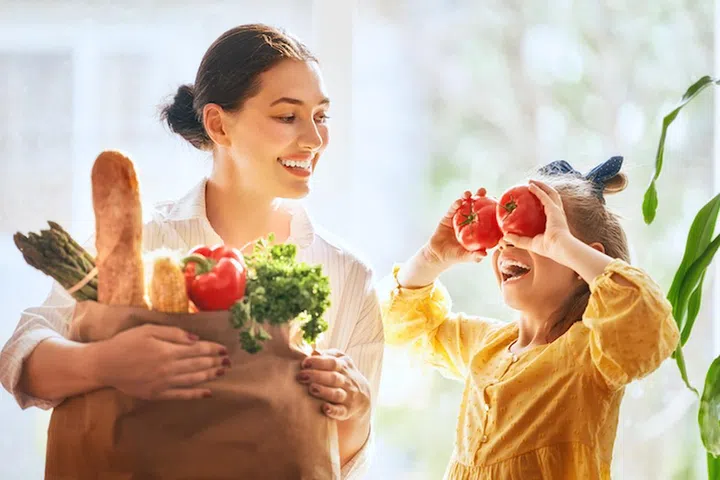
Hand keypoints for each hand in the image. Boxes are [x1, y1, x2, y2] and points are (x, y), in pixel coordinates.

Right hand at [91, 324, 229, 399]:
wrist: (104, 365)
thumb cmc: (125, 343)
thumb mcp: (148, 330)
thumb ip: (173, 333)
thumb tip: (195, 339)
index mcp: (168, 350)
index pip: (197, 350)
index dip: (213, 349)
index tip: (224, 349)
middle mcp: (169, 368)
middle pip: (198, 365)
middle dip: (215, 362)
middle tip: (229, 361)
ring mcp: (164, 383)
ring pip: (193, 380)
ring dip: (210, 375)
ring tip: (222, 372)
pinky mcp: (157, 394)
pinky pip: (181, 395)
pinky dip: (195, 394)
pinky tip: (207, 393)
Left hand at [296, 349, 370, 420]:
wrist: (361, 395)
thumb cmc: (342, 374)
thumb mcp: (339, 361)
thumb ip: (326, 356)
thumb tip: (313, 350)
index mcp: (344, 366)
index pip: (332, 362)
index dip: (318, 362)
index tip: (304, 363)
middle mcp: (347, 380)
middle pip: (333, 377)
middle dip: (316, 376)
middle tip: (301, 376)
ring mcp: (348, 396)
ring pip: (337, 394)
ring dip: (324, 391)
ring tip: (311, 389)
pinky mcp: (347, 410)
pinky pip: (341, 411)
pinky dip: (334, 410)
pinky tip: (325, 408)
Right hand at [425, 189, 489, 266]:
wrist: (437, 255)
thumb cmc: (455, 256)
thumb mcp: (466, 256)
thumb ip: (474, 256)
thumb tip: (484, 254)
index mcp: (476, 229)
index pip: (486, 216)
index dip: (491, 208)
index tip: (497, 201)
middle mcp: (469, 221)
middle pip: (476, 206)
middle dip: (480, 197)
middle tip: (483, 190)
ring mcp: (458, 218)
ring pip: (464, 204)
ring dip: (467, 197)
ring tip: (469, 194)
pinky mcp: (448, 217)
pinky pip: (452, 209)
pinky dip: (455, 205)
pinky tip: (459, 202)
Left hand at [502, 180, 573, 260]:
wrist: (559, 248)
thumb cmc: (548, 248)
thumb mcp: (530, 243)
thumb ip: (518, 239)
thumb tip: (504, 236)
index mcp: (555, 221)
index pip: (550, 208)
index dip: (543, 201)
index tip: (532, 197)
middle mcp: (558, 214)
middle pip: (552, 197)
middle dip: (543, 189)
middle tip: (531, 185)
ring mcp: (557, 210)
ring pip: (550, 193)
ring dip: (541, 185)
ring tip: (530, 181)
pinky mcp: (554, 209)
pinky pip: (544, 196)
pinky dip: (538, 189)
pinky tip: (530, 185)